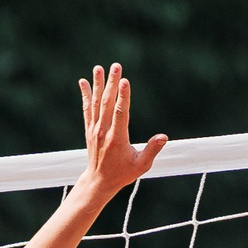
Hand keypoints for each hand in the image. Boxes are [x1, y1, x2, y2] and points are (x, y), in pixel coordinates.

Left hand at [78, 63, 166, 198]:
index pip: (120, 113)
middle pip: (107, 103)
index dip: (123, 96)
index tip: (125, 81)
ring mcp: (94, 129)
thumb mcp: (141, 165)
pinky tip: (84, 82)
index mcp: (117, 138)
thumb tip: (163, 137)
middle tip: (116, 66)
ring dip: (97, 84)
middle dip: (112, 83)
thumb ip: (152, 150)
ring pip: (96, 103)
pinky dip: (85, 95)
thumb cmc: (123, 173)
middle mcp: (103, 131)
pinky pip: (87, 108)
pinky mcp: (90, 129)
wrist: (99, 181)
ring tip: (99, 68)